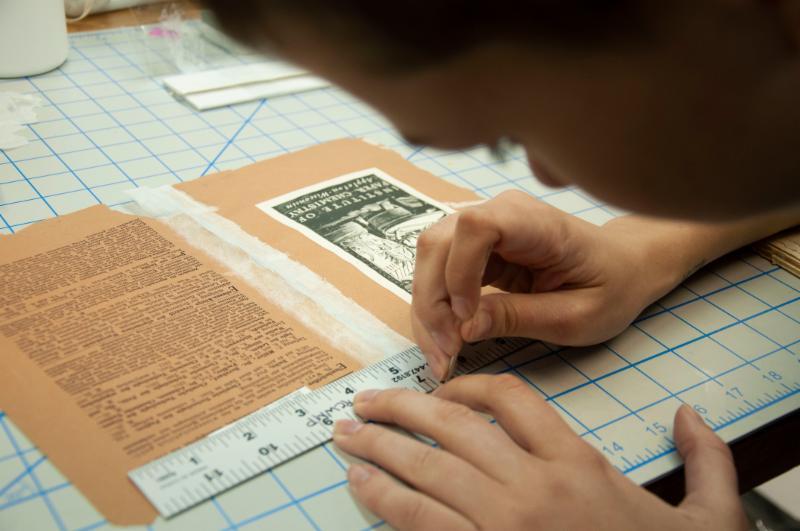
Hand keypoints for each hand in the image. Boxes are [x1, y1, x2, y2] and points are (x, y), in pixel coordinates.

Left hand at [333, 375, 746, 530]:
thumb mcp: (711, 519)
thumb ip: (707, 460)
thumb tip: (689, 413)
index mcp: (579, 467)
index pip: (509, 399)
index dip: (467, 387)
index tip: (443, 392)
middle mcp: (534, 491)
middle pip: (452, 430)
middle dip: (400, 411)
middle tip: (362, 404)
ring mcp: (502, 529)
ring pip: (427, 474)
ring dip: (379, 450)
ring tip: (346, 438)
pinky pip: (423, 526)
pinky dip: (386, 504)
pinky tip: (361, 488)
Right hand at [411, 190, 682, 379]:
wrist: (625, 267)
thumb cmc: (611, 287)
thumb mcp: (575, 316)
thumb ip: (519, 317)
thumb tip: (462, 329)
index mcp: (536, 223)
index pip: (475, 226)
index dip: (459, 271)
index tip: (466, 318)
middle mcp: (501, 212)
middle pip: (438, 244)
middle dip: (432, 303)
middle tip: (444, 356)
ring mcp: (484, 225)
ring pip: (430, 258)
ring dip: (427, 308)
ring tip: (443, 354)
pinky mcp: (475, 246)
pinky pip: (440, 270)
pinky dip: (436, 307)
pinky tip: (446, 339)